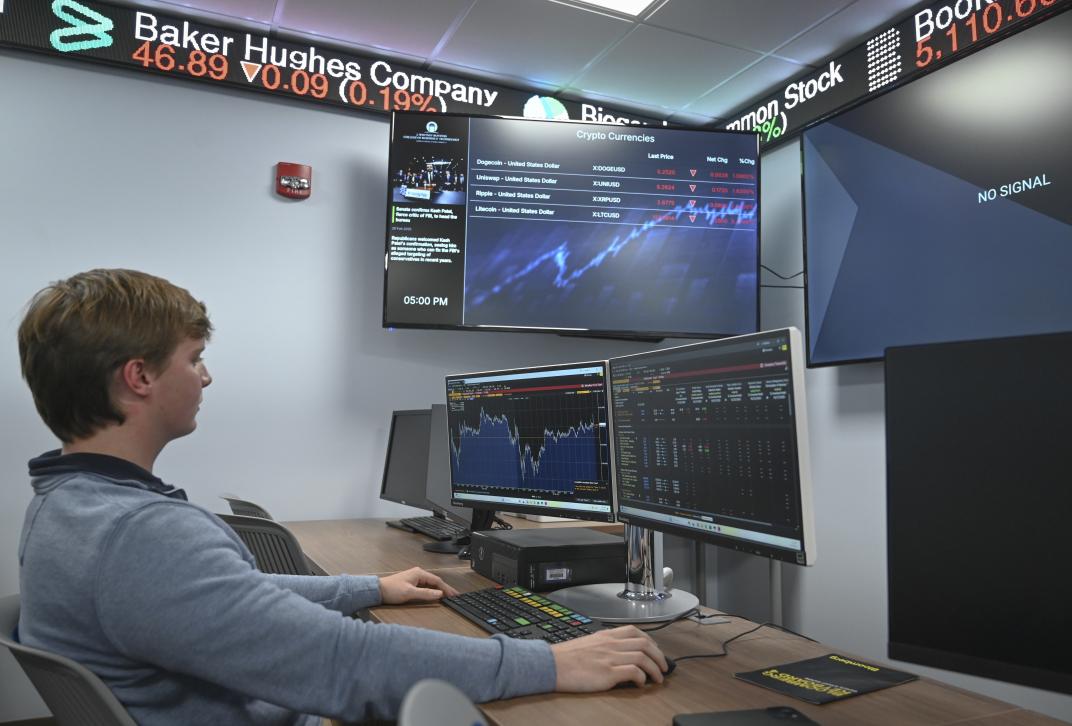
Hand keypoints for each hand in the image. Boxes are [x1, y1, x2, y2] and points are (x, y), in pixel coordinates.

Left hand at [378, 567, 458, 604]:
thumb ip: (426, 593)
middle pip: (435, 581)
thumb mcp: (410, 593)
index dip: (446, 588)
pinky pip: (425, 586)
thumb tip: (439, 594)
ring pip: (431, 584)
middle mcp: (417, 573)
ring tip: (447, 596)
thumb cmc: (391, 590)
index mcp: (419, 573)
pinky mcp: (411, 583)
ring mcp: (414, 578)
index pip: (437, 581)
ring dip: (439, 590)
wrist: (377, 590)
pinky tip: (435, 595)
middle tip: (454, 596)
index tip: (454, 595)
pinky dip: (432, 590)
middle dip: (445, 589)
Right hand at [550, 626, 667, 690]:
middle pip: (645, 643)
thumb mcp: (587, 643)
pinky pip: (634, 672)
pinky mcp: (608, 673)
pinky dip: (642, 677)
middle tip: (664, 666)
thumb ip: (603, 645)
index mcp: (606, 636)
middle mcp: (611, 644)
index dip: (650, 640)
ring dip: (655, 669)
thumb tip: (614, 654)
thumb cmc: (566, 658)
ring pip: (643, 657)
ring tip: (658, 678)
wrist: (552, 665)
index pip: (634, 631)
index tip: (655, 649)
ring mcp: (610, 657)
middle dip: (659, 655)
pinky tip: (641, 684)